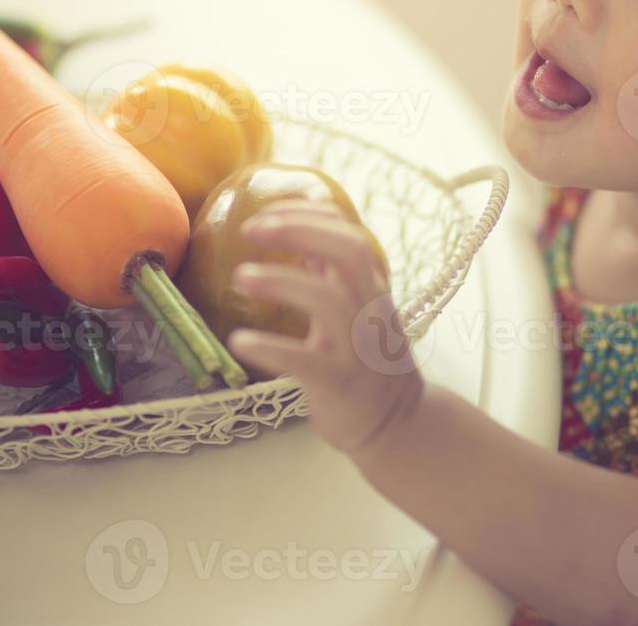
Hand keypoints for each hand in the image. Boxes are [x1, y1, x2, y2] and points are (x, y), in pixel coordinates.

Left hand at [226, 200, 424, 454]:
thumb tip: (300, 233)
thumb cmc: (368, 362)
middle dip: (298, 231)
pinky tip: (239, 341)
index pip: (349, 234)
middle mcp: (369, 309)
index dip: (308, 216)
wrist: (398, 424)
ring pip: (326, 299)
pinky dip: (269, 347)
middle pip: (347, 252)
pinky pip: (303, 360)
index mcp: (371, 288)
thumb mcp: (358, 310)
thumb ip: (333, 274)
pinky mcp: (338, 381)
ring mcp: (357, 345)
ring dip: (279, 281)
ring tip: (240, 278)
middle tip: (251, 229)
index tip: (265, 213)